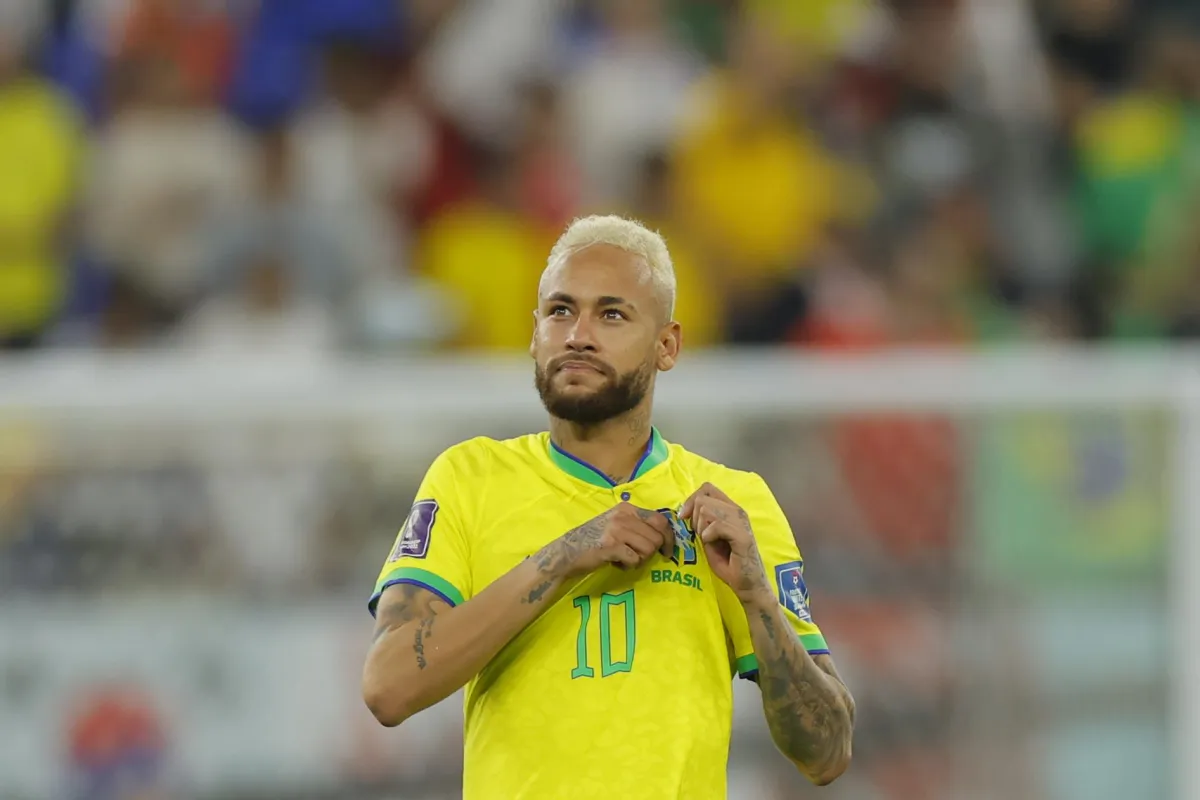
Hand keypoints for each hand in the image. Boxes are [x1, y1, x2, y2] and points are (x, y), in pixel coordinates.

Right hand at [551, 503, 674, 578]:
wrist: (567, 552)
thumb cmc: (594, 540)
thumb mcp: (616, 525)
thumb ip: (637, 526)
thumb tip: (664, 536)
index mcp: (627, 508)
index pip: (660, 519)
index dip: (669, 537)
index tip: (668, 551)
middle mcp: (623, 515)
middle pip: (657, 537)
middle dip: (652, 552)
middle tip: (639, 558)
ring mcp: (617, 529)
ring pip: (648, 549)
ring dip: (639, 559)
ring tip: (625, 559)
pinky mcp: (611, 545)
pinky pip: (634, 559)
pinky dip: (628, 566)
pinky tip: (617, 563)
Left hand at [681, 482, 770, 601]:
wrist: (747, 584)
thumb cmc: (728, 563)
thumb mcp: (708, 537)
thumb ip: (701, 522)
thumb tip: (686, 510)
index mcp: (730, 509)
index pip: (707, 488)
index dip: (691, 499)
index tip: (684, 517)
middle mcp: (737, 510)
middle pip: (703, 499)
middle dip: (694, 518)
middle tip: (702, 536)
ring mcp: (741, 521)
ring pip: (707, 510)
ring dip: (701, 528)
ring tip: (709, 541)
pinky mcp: (743, 535)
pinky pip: (716, 525)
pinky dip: (708, 536)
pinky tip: (713, 545)